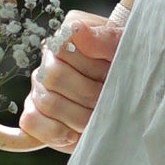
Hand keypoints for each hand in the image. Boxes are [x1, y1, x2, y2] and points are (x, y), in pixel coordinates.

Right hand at [18, 12, 121, 153]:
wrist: (134, 100)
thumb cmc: (131, 70)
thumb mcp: (127, 52)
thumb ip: (106, 39)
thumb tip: (78, 30)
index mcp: (70, 35)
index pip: (64, 47)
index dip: (91, 66)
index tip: (110, 74)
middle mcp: (50, 57)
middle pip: (54, 76)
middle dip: (87, 94)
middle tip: (107, 100)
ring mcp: (40, 86)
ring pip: (46, 102)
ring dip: (77, 116)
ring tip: (96, 119)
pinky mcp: (36, 112)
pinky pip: (30, 121)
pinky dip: (54, 131)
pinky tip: (74, 134)